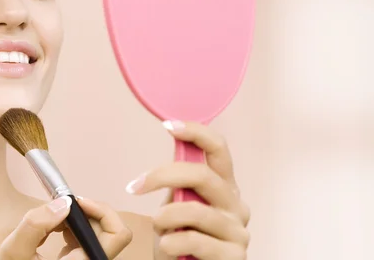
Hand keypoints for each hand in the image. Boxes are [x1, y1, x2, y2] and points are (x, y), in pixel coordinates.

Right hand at [0, 196, 131, 259]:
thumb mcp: (14, 251)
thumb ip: (35, 226)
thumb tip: (63, 203)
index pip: (117, 236)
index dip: (103, 212)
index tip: (78, 202)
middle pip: (108, 230)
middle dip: (86, 212)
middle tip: (61, 205)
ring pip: (98, 232)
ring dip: (78, 219)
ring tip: (52, 220)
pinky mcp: (80, 259)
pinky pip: (87, 238)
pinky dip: (73, 227)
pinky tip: (54, 229)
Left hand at [125, 121, 250, 259]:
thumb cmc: (182, 240)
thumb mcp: (178, 204)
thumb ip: (180, 181)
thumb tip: (171, 138)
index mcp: (223, 187)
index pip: (219, 149)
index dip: (196, 132)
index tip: (168, 125)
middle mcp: (236, 205)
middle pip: (203, 175)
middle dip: (164, 176)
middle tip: (136, 186)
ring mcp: (237, 231)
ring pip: (197, 211)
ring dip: (166, 217)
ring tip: (157, 226)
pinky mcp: (234, 256)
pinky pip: (196, 241)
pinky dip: (172, 242)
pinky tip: (168, 246)